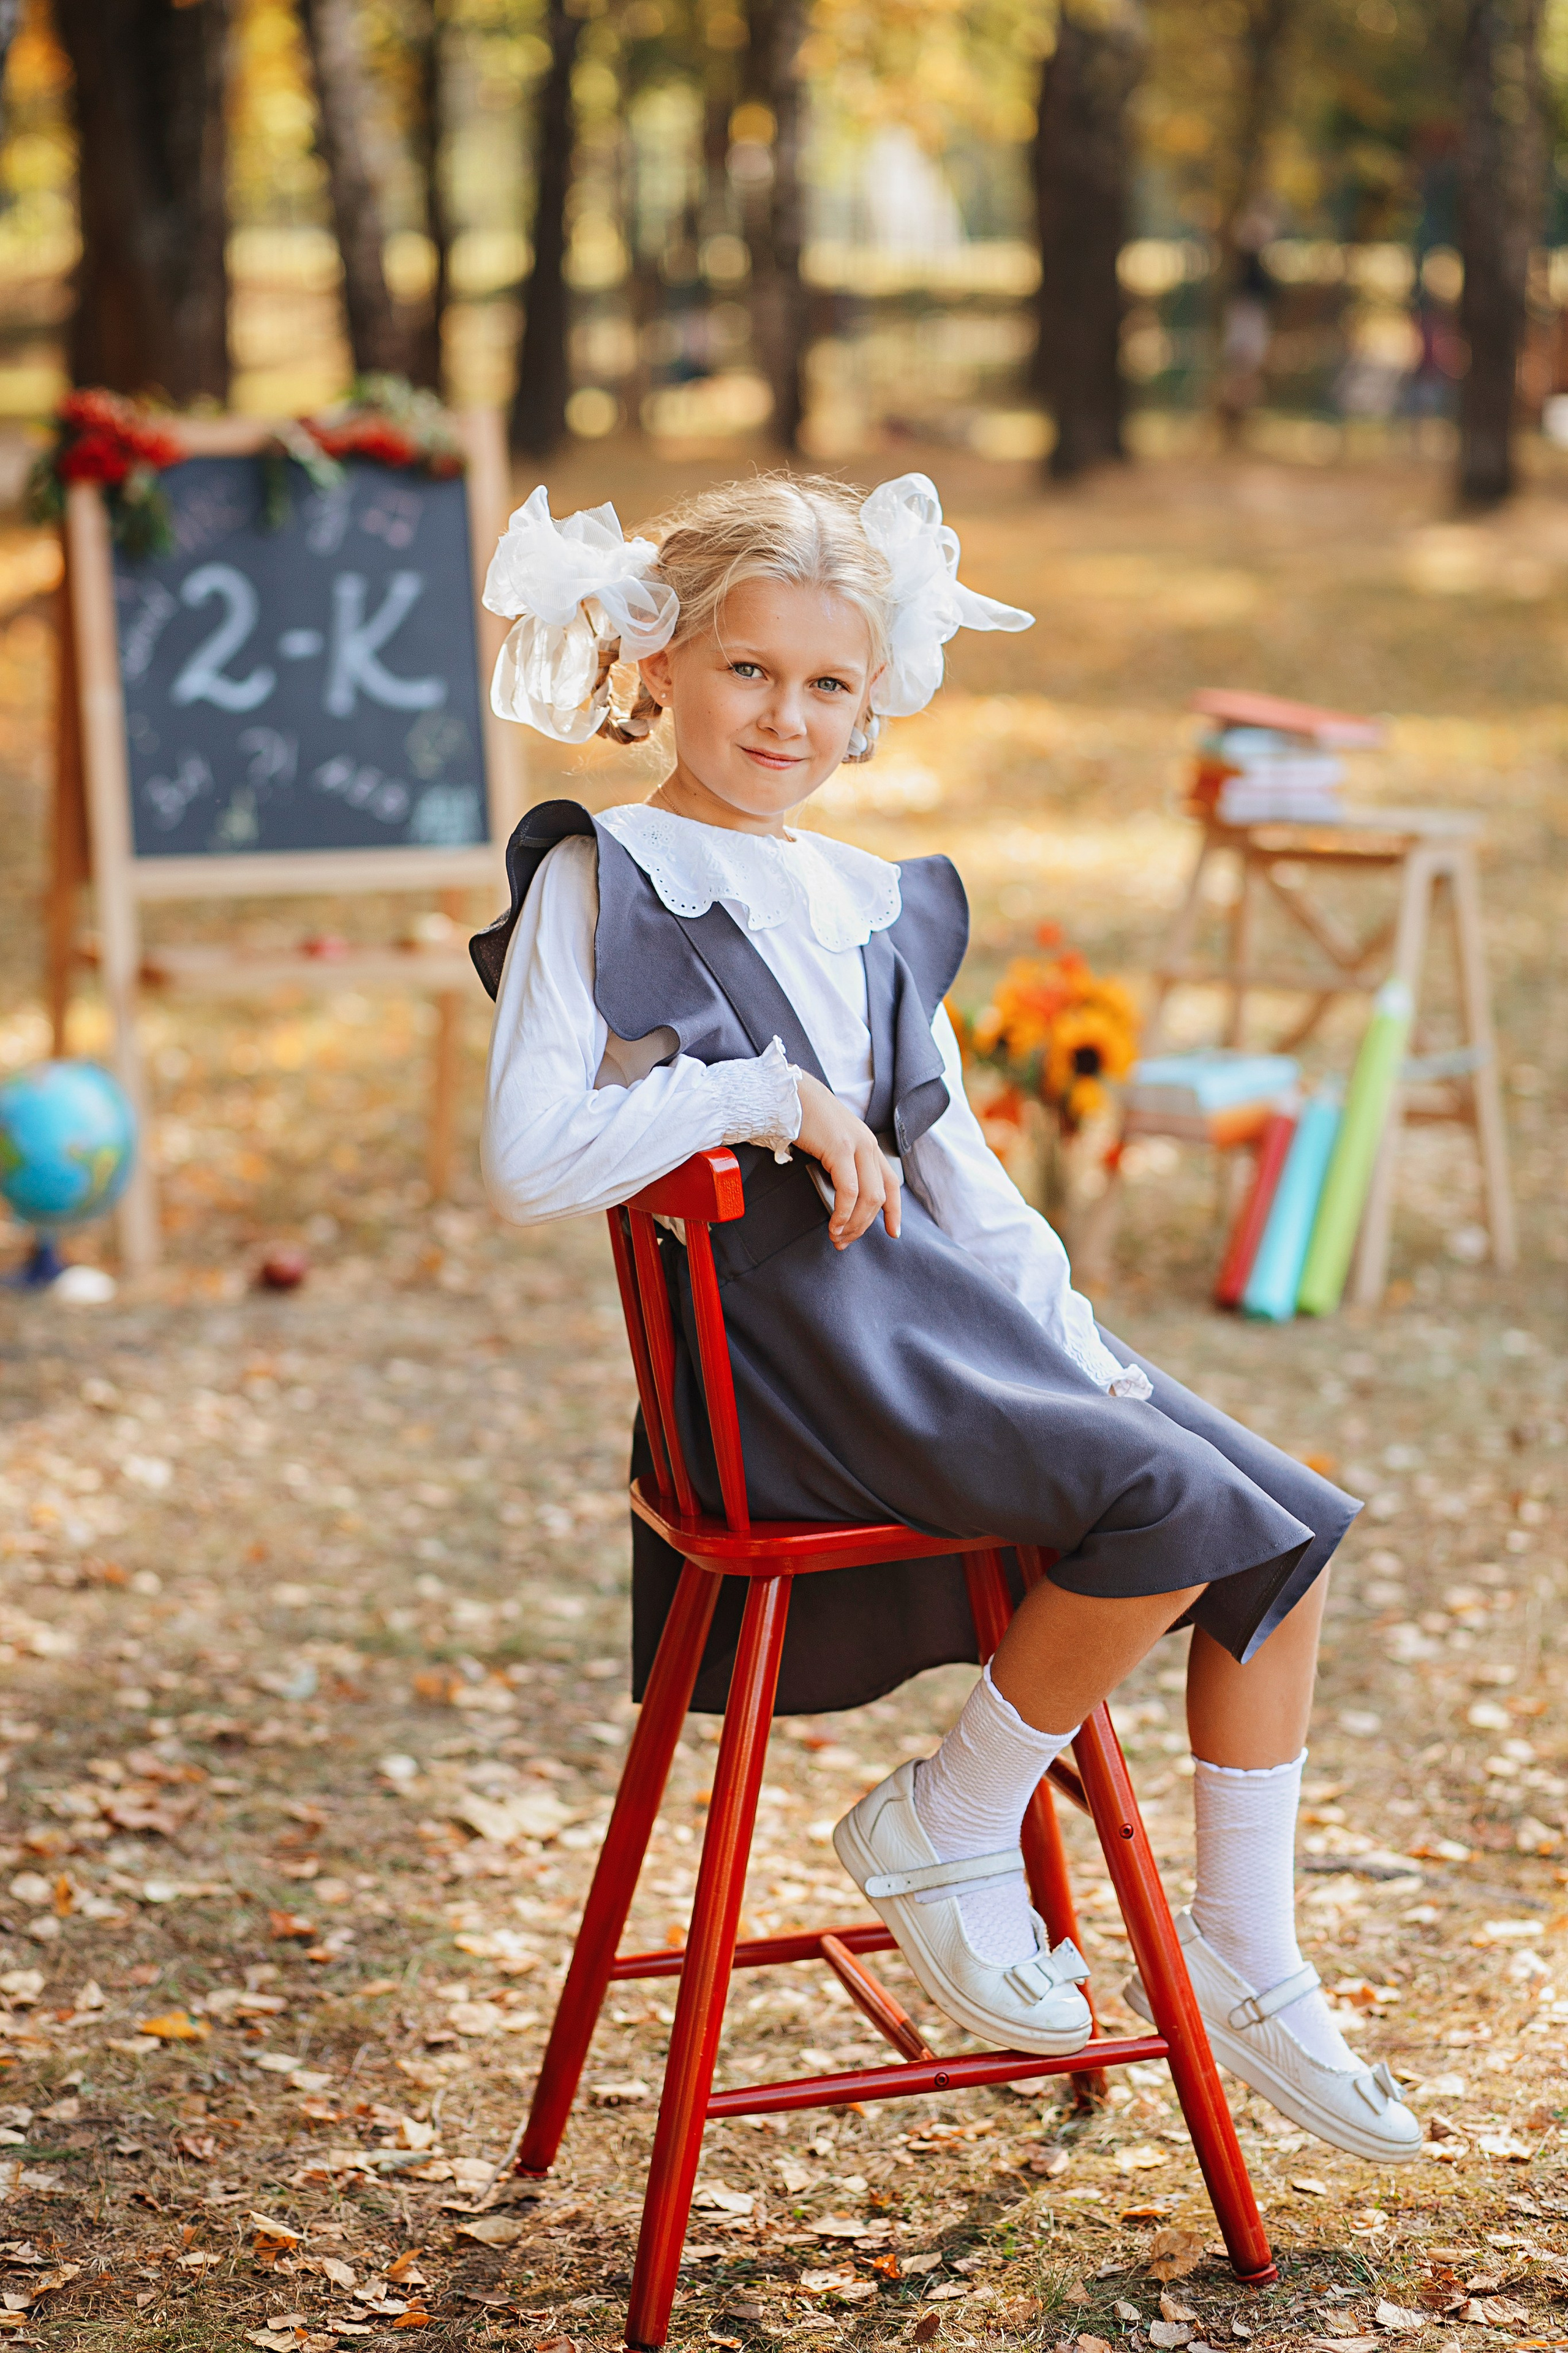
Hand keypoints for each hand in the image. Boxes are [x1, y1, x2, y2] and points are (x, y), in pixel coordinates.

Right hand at [792, 1073, 901, 1248]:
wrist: (792, 1094)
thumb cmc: (806, 1120)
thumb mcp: (833, 1143)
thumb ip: (842, 1165)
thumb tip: (840, 1199)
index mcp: (869, 1145)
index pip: (891, 1183)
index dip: (894, 1210)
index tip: (893, 1232)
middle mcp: (869, 1145)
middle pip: (879, 1196)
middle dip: (865, 1225)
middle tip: (846, 1241)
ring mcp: (857, 1146)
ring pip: (868, 1198)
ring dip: (854, 1224)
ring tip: (838, 1237)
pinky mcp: (840, 1149)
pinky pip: (849, 1191)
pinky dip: (843, 1213)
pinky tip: (834, 1223)